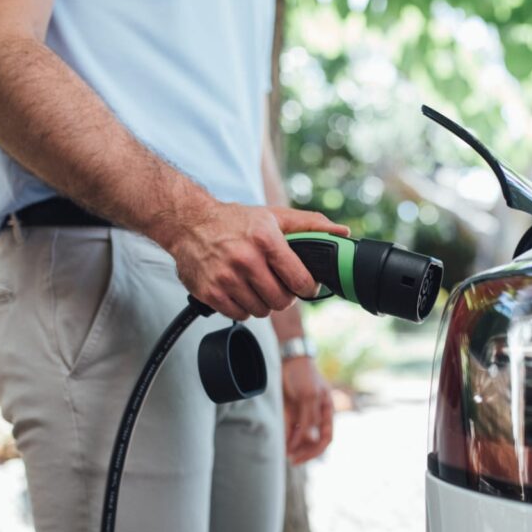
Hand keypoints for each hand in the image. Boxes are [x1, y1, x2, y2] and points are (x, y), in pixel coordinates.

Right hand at [164, 202, 348, 320]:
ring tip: (256, 285)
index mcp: (265, 239)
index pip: (299, 279)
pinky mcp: (210, 293)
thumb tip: (343, 232)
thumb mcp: (274, 216)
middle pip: (281, 301)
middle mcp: (245, 259)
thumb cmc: (236, 221)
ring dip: (263, 302)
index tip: (305, 286)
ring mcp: (225, 278)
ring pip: (261, 311)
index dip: (307, 287)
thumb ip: (310, 225)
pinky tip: (240, 290)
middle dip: (284, 296)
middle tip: (277, 285)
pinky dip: (244, 307)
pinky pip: (240, 315)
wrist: (189, 223)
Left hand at [281, 356, 333, 464]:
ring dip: (295, 446)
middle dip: (305, 451)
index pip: (326, 437)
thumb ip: (309, 418)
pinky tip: (283, 443)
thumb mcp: (309, 396)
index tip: (301, 457)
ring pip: (302, 437)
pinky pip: (291, 428)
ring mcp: (304, 413)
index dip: (315, 450)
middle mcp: (317, 415)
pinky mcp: (292, 410)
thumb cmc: (304, 375)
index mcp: (327, 410)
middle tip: (292, 460)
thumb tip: (307, 440)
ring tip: (285, 452)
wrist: (289, 359)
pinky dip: (288, 437)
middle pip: (314, 441)